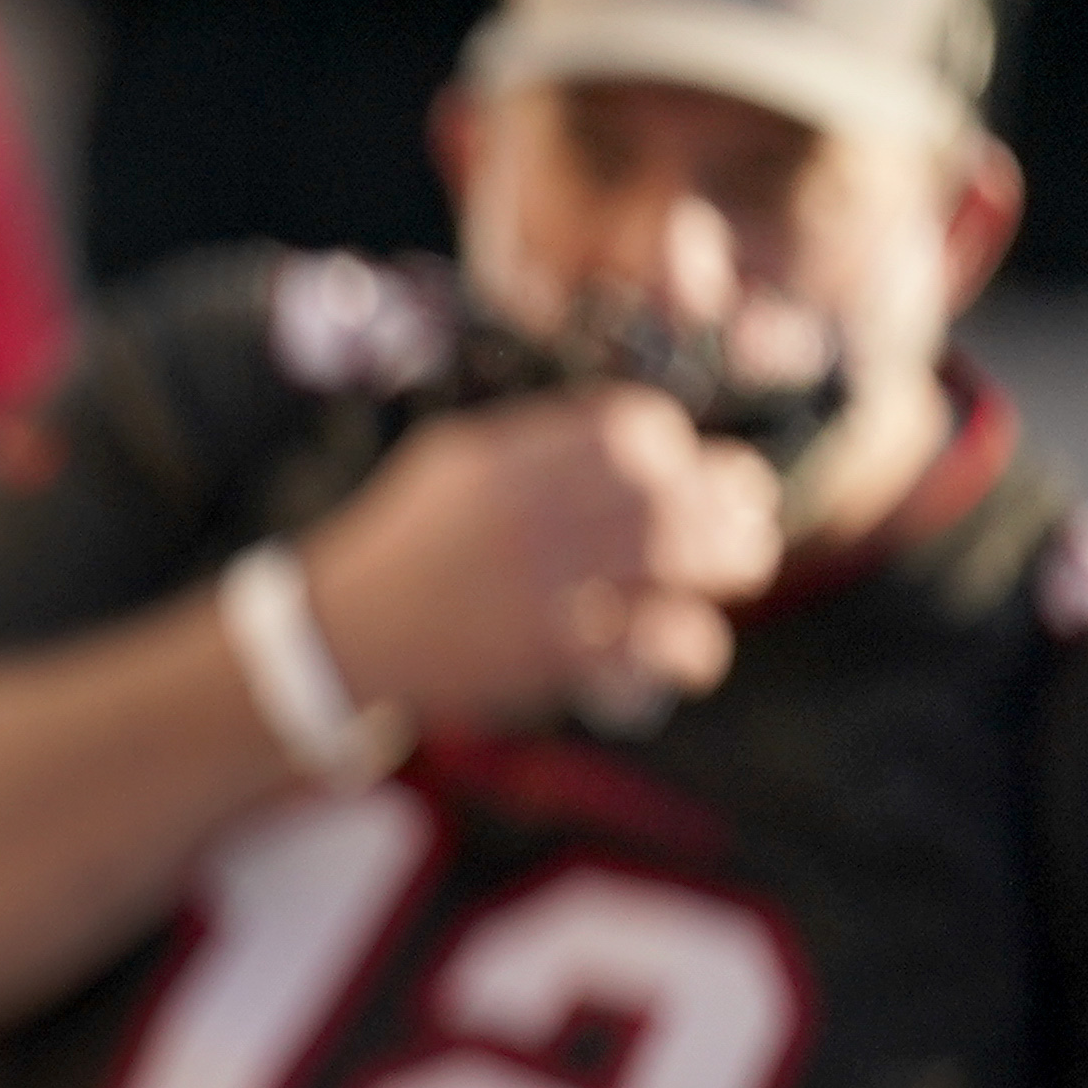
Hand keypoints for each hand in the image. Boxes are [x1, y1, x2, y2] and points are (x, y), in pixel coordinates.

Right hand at [300, 385, 784, 733]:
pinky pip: (656, 642)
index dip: (672, 446)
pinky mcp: (552, 657)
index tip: (684, 467)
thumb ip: (540, 443)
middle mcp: (527, 516)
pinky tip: (692, 645)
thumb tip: (643, 435)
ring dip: (730, 561)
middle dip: (727, 502)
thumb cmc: (406, 546)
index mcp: (507, 463)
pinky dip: (692, 645)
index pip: (629, 430)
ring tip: (742, 567)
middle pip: (669, 489)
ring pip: (678, 557)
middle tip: (747, 519)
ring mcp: (542, 587)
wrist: (340, 637)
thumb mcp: (456, 465)